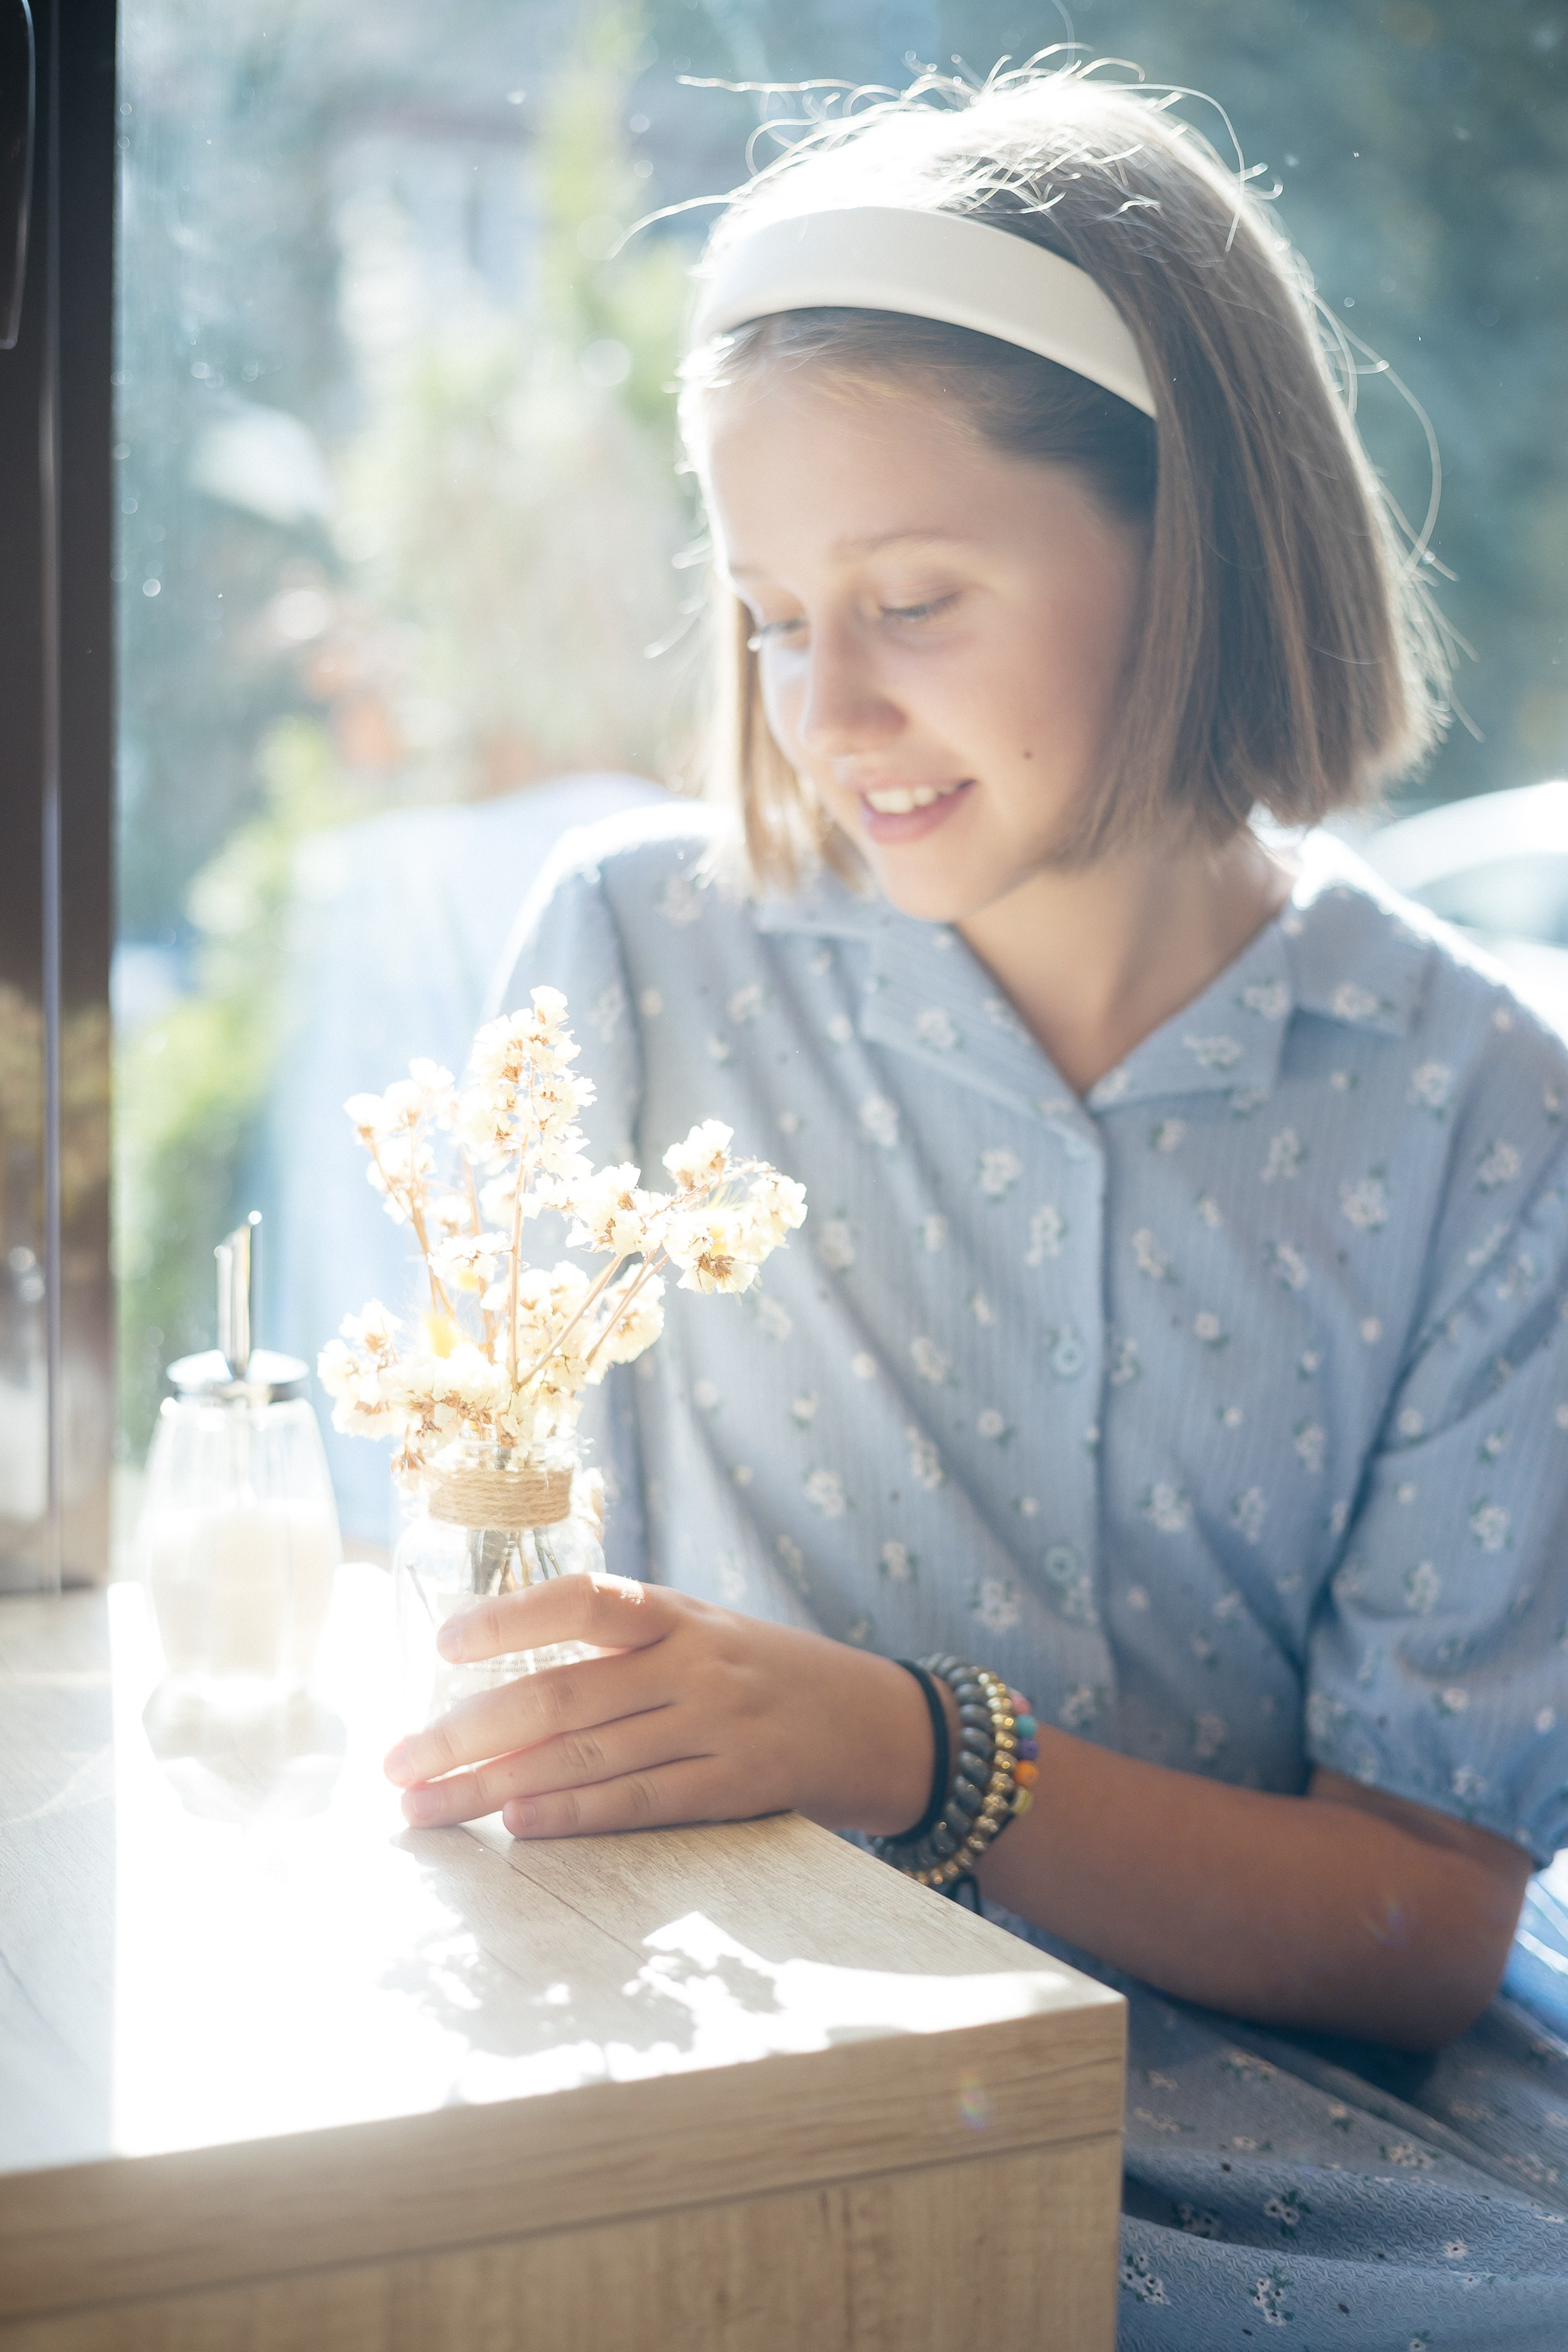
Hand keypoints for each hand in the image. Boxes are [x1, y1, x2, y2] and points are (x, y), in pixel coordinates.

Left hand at [382, 1572, 938, 1839]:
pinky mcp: (737, 1788)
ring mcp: (717, 1725)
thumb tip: (498, 1683)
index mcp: (676, 1613)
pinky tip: (517, 1824)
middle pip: (560, 1695)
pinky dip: (575, 1815)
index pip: (583, 1600)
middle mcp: (693, 1663)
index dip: (510, 1618)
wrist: (878, 1720)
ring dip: (494, 1786)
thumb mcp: (699, 1633)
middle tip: (395, 1763)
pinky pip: (642, 1802)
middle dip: (465, 1731)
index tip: (442, 1644)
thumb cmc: (760, 1675)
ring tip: (425, 1810)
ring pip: (585, 1756)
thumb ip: (617, 1647)